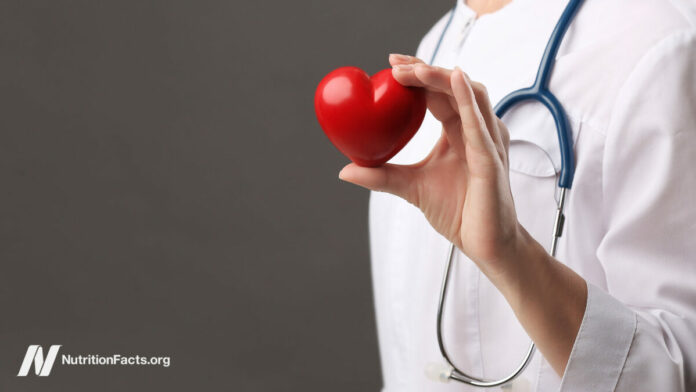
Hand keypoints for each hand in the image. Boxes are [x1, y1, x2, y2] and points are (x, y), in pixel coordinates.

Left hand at [339, 54, 521, 278]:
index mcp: (460, 132)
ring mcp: (488, 142)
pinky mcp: (491, 160)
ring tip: (414, 71)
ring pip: (470, 94)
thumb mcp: (411, 187)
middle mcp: (477, 130)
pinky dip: (467, 99)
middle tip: (395, 64)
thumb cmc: (459, 213)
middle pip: (455, 86)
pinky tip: (454, 79)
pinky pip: (480, 124)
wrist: (485, 244)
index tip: (391, 65)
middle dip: (426, 70)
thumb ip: (381, 176)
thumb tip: (344, 170)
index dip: (419, 76)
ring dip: (441, 78)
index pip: (440, 93)